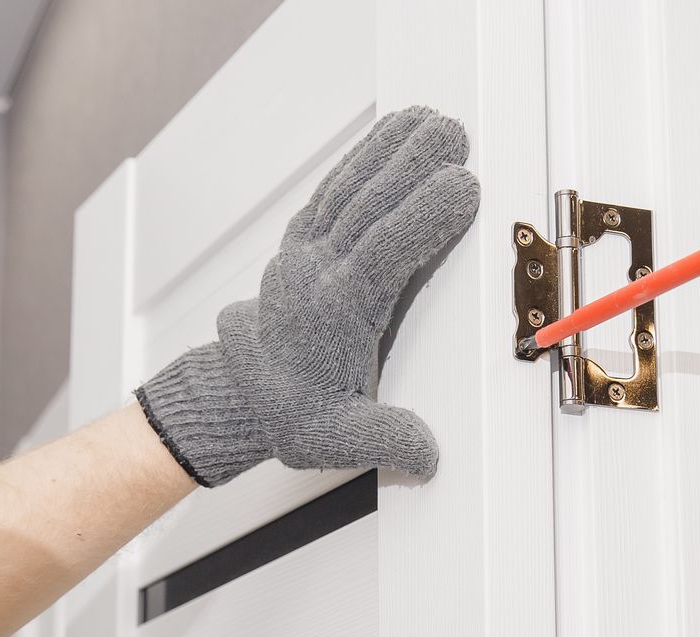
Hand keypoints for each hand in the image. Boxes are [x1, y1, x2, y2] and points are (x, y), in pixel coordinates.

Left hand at [136, 106, 479, 486]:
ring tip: (426, 118)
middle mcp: (317, 273)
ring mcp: (306, 253)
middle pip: (368, 206)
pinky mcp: (303, 244)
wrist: (237, 396)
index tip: (462, 185)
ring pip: (350, 188)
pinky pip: (334, 191)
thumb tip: (426, 455)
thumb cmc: (288, 412)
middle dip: (411, 163)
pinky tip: (386, 137)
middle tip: (452, 130)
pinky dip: (361, 159)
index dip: (421, 217)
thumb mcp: (336, 440)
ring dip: (388, 149)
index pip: (381, 254)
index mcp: (334, 313)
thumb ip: (386, 441)